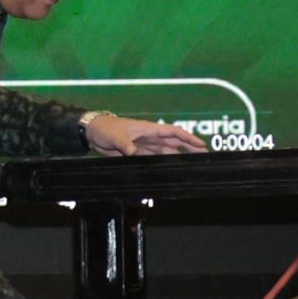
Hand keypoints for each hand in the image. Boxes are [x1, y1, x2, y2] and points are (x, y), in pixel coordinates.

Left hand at [85, 109, 207, 155]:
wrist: (92, 133)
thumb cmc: (106, 129)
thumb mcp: (116, 136)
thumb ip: (125, 145)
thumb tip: (133, 153)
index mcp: (148, 129)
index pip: (173, 133)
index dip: (188, 138)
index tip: (201, 145)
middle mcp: (150, 138)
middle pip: (174, 143)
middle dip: (190, 149)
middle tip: (205, 156)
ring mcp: (144, 146)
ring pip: (166, 152)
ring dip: (178, 157)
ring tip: (191, 165)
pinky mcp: (137, 153)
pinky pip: (154, 159)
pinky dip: (163, 163)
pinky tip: (171, 169)